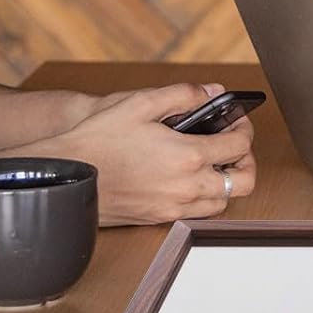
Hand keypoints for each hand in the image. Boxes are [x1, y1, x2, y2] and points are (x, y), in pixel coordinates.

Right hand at [39, 82, 256, 224]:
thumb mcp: (142, 103)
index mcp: (188, 155)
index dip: (244, 129)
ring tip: (214, 162)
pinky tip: (189, 178)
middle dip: (247, 162)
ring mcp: (172, 207)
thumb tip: (212, 93)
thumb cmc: (98, 138)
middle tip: (235, 147)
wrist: (65, 174)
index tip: (238, 121)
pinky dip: (204, 197)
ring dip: (226, 182)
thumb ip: (184, 94)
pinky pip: (196, 213)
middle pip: (243, 183)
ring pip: (222, 203)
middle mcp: (186, 187)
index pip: (239, 146)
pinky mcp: (157, 219)